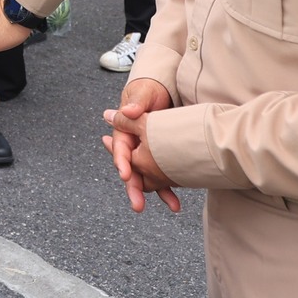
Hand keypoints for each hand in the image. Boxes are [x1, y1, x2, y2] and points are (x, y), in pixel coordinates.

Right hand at [101, 78, 180, 213]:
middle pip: (131, 170)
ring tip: (172, 206)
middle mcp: (134, 146)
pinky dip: (168, 190)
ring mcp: (147, 154)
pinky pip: (161, 177)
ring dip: (156, 194)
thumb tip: (128, 110)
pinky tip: (176, 203)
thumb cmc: (149, 90)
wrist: (164, 93)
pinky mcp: (160, 158)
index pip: (120, 150)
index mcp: (124, 132)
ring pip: (147, 177)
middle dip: (134, 188)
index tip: (125, 175)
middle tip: (137, 204)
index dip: (122, 162)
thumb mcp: (143, 93)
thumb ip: (136, 102)